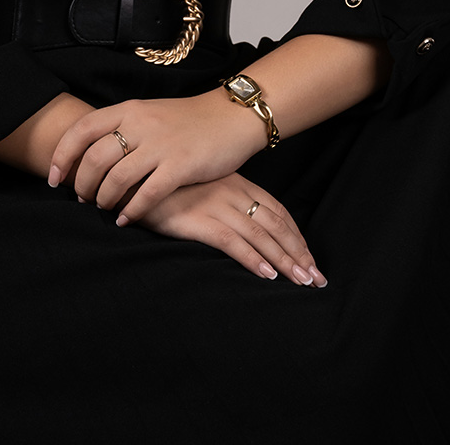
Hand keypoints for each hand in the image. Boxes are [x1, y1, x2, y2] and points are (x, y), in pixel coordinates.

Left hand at [48, 90, 265, 220]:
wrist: (231, 117)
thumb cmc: (190, 120)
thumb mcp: (150, 114)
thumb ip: (124, 128)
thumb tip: (92, 153)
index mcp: (130, 110)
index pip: (82, 130)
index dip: (62, 155)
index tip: (53, 177)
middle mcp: (140, 124)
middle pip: (94, 158)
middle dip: (81, 183)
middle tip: (81, 198)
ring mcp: (160, 145)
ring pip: (116, 178)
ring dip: (103, 199)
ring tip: (103, 209)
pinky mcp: (181, 166)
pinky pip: (147, 194)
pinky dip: (131, 211)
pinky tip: (126, 220)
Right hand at [134, 173, 327, 286]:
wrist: (134, 168)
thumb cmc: (167, 180)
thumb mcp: (201, 183)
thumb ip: (222, 197)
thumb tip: (242, 220)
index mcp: (236, 183)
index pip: (277, 211)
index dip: (296, 235)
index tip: (309, 256)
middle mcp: (232, 193)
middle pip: (276, 225)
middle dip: (298, 253)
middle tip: (316, 278)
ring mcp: (216, 205)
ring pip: (261, 236)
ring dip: (284, 261)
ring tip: (301, 282)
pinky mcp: (198, 220)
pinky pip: (233, 242)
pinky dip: (253, 259)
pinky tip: (267, 276)